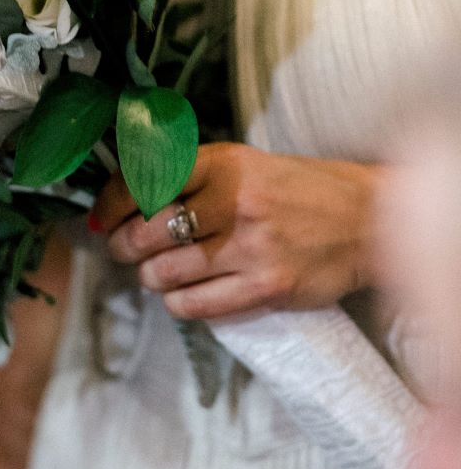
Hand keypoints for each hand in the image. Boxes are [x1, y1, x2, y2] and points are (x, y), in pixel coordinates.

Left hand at [91, 142, 382, 320]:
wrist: (366, 218)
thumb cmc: (296, 189)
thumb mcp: (244, 163)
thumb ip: (189, 176)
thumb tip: (122, 201)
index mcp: (225, 163)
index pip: (145, 180)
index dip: (111, 203)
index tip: (102, 217)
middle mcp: (235, 201)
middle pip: (146, 233)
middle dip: (123, 246)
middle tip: (124, 250)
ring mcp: (251, 247)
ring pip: (164, 274)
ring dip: (149, 278)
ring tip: (156, 273)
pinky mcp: (266, 287)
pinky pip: (195, 305)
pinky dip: (178, 303)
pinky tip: (183, 294)